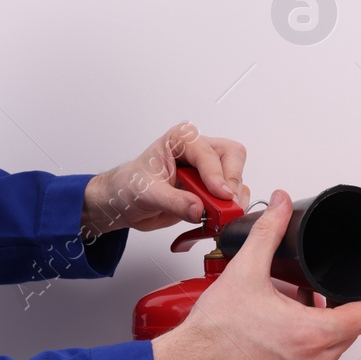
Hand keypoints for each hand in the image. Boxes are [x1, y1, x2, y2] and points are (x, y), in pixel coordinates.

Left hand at [81, 121, 248, 239]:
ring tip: (217, 215)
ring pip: (236, 177)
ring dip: (231, 199)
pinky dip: (229, 209)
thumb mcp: (147, 193)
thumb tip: (199, 209)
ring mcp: (207, 170)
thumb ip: (174, 202)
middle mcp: (198, 150)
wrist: (124, 202)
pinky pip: (233, 196)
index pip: (209, 153)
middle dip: (231, 182)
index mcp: (181, 140)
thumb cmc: (129, 186)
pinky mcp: (211, 189)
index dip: (217, 175)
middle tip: (225, 205)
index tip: (221, 195)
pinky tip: (215, 219)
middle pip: (232, 156)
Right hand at [150, 190, 360, 359]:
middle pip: (352, 330)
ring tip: (304, 302)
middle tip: (333, 285)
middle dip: (347, 305)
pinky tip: (286, 325)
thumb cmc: (212, 334)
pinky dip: (309, 341)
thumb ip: (268, 233)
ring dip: (327, 323)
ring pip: (333, 346)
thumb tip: (282, 207)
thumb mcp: (245, 272)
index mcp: (311, 334)